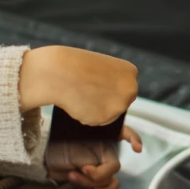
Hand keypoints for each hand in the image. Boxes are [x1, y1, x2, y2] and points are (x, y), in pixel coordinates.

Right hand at [18, 45, 138, 125]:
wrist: (58, 72)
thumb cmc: (76, 66)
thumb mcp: (102, 68)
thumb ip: (112, 83)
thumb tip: (113, 101)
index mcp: (131, 72)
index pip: (125, 88)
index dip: (109, 88)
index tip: (98, 83)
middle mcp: (130, 90)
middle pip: (120, 104)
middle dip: (106, 102)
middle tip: (89, 91)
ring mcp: (119, 105)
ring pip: (109, 115)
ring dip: (96, 110)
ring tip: (82, 95)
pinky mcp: (105, 119)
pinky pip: (96, 121)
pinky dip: (87, 116)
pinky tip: (79, 103)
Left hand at [46, 125, 143, 188]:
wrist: (45, 154)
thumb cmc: (58, 138)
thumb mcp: (68, 129)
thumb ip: (82, 127)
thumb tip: (93, 140)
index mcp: (103, 136)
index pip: (125, 132)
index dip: (133, 138)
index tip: (136, 149)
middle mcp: (105, 151)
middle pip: (113, 165)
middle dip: (99, 171)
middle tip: (83, 169)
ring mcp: (101, 166)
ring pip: (110, 179)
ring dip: (93, 181)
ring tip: (73, 176)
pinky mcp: (95, 179)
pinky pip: (109, 187)